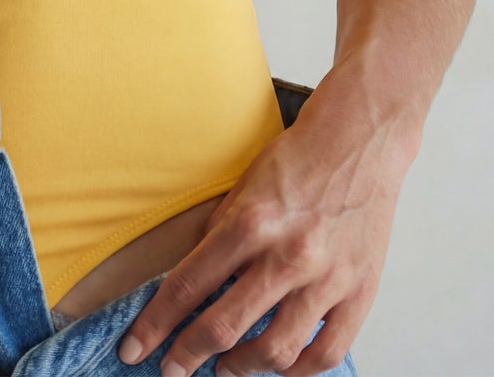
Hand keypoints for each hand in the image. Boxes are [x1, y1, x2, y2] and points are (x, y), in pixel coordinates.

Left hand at [115, 89, 410, 374]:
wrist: (359, 140)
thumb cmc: (297, 159)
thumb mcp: (243, 184)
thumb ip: (219, 233)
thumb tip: (194, 279)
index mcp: (250, 222)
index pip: (188, 285)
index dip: (156, 324)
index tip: (134, 349)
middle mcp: (287, 254)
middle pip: (224, 326)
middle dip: (188, 355)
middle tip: (171, 370)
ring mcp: (326, 278)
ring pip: (275, 351)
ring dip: (241, 368)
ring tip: (225, 369)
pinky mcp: (359, 293)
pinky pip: (326, 354)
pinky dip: (298, 371)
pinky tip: (279, 367)